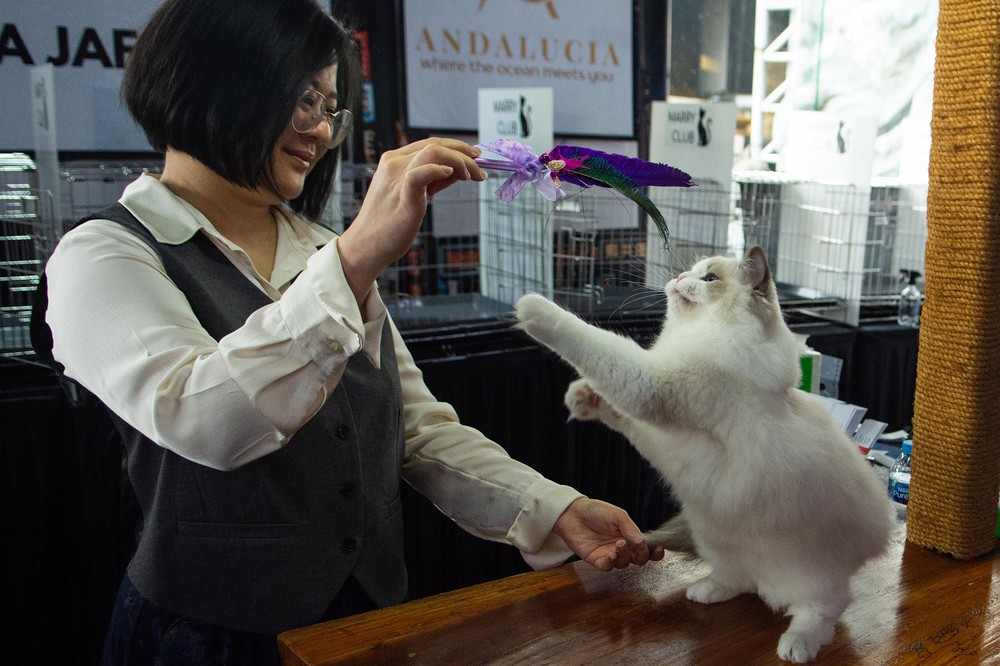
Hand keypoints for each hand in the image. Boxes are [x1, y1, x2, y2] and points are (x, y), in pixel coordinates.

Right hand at [338, 138, 486, 301]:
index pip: (431, 144)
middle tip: (481, 168)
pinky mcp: (403, 194)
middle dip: (464, 153)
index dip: (457, 147)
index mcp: (395, 161)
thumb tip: (458, 170)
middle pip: (436, 144)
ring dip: (460, 161)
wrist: (367, 246)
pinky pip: (422, 172)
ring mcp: (397, 177)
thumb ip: (434, 180)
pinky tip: (454, 176)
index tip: (475, 158)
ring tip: (473, 176)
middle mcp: (394, 163)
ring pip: (434, 151)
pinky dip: (440, 170)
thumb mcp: (415, 195)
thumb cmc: (390, 225)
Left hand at [552, 497, 664, 571]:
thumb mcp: (617, 515)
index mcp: (630, 536)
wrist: (572, 513)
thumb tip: (643, 543)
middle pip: (639, 560)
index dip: (655, 552)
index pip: (647, 548)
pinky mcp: (596, 560)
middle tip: (637, 546)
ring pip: (624, 564)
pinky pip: (607, 567)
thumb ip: (630, 528)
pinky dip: (611, 563)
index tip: (659, 549)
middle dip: (641, 555)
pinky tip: (610, 554)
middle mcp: (622, 547)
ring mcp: (609, 554)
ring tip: (618, 544)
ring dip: (624, 556)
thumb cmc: (596, 511)